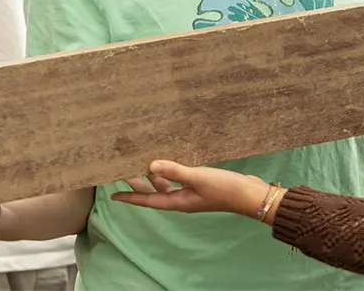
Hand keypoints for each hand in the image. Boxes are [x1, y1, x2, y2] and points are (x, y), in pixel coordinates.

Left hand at [111, 160, 275, 220]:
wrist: (249, 195)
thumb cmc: (224, 189)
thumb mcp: (197, 178)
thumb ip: (175, 171)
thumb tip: (149, 165)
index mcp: (178, 201)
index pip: (148, 200)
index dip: (131, 197)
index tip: (113, 195)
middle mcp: (182, 199)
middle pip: (154, 192)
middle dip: (138, 184)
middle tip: (122, 172)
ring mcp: (191, 193)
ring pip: (165, 185)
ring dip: (153, 176)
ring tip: (141, 162)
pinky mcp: (200, 185)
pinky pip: (178, 179)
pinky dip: (170, 171)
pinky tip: (169, 161)